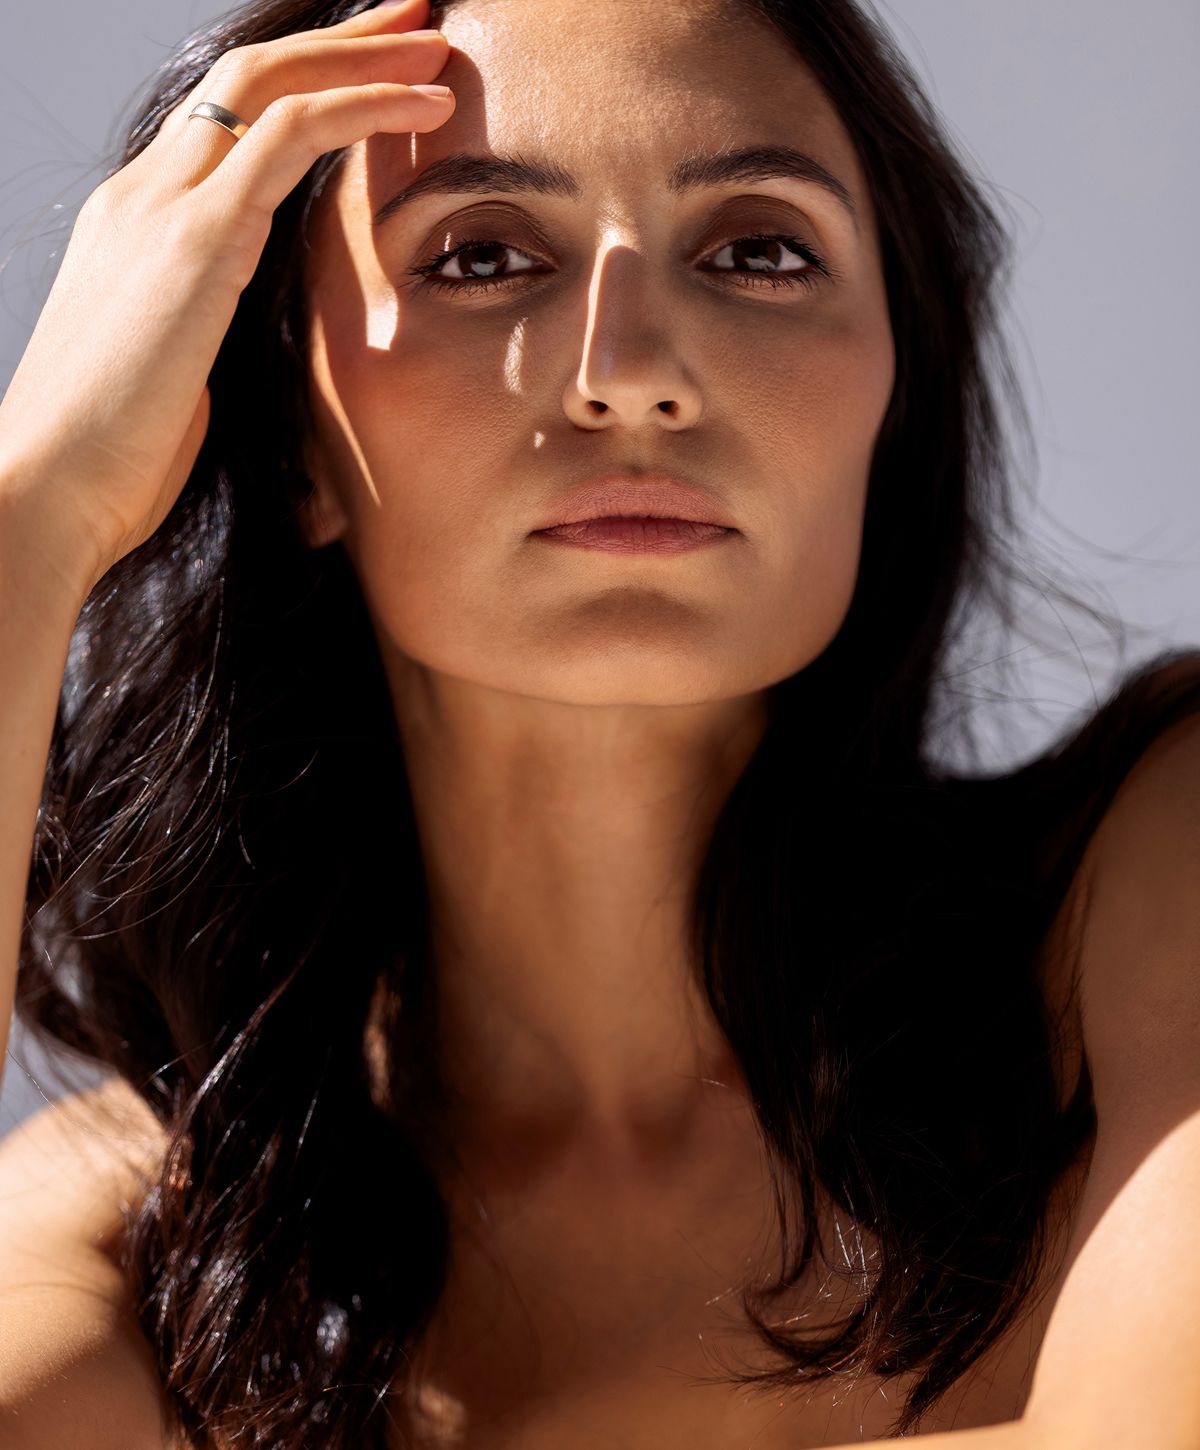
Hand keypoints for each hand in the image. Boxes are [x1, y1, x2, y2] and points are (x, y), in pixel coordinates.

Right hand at [0, 0, 453, 601]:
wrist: (53, 488)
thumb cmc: (112, 460)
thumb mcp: (172, 380)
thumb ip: (204, 339)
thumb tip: (232, 359)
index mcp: (136, 226)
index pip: (225, 124)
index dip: (302, 88)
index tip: (370, 74)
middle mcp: (143, 196)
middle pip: (249, 81)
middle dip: (340, 44)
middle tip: (414, 21)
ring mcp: (164, 208)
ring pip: (274, 87)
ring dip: (365, 59)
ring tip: (438, 46)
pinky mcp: (196, 239)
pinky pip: (292, 136)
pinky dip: (365, 107)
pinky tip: (426, 105)